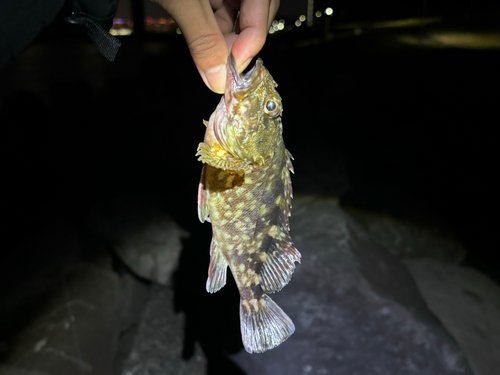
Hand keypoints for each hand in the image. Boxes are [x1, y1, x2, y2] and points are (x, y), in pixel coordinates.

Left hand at [153, 0, 278, 92]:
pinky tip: (204, 46)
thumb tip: (217, 78)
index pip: (263, 2)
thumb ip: (202, 38)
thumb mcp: (182, 0)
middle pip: (256, 10)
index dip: (254, 36)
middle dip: (242, 41)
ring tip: (211, 59)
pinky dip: (214, 33)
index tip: (236, 63)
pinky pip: (221, 14)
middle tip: (225, 66)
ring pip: (239, 16)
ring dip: (227, 41)